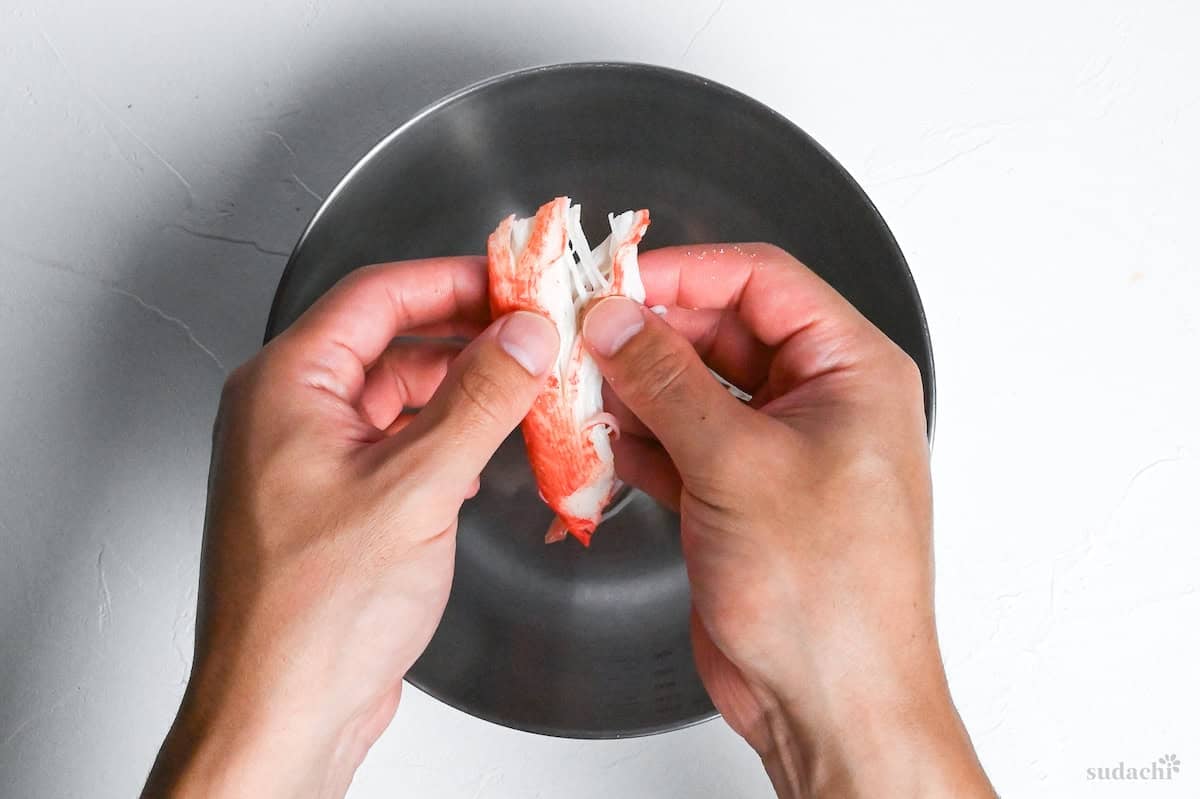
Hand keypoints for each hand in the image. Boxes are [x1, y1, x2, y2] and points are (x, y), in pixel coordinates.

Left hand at [142, 258, 558, 797]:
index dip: (453, 280)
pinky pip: (398, 444)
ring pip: (400, 396)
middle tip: (536, 337)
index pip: (377, 296)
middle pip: (391, 343)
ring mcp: (312, 460)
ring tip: (529, 392)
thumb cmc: (314, 614)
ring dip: (463, 392)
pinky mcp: (336, 502)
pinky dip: (446, 439)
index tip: (515, 282)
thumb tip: (525, 336)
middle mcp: (290, 413)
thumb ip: (479, 399)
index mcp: (286, 387)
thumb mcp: (416, 487)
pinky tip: (487, 450)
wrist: (283, 712)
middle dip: (468, 338)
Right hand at [581, 245, 993, 797]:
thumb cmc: (829, 596)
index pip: (762, 284)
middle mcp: (817, 403)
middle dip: (647, 335)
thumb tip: (617, 320)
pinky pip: (677, 444)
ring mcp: (774, 451)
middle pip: (719, 334)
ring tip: (573, 386)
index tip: (615, 280)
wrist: (831, 704)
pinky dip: (635, 441)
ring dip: (632, 390)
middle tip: (578, 334)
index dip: (686, 273)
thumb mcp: (739, 466)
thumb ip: (668, 383)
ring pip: (691, 390)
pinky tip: (592, 439)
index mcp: (850, 372)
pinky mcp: (737, 496)